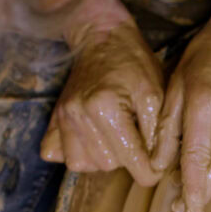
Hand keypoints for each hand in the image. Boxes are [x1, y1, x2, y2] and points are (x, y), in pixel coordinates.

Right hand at [41, 22, 175, 185]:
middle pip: (107, 165)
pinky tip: (93, 139)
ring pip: (83, 165)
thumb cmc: (135, 66)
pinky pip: (59, 156)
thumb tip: (156, 168)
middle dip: (126, 158)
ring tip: (115, 136)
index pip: (131, 160)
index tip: (157, 170)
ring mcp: (62, 118)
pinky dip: (78, 153)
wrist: (104, 40)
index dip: (149, 171)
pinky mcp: (52, 120)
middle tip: (135, 136)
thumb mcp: (156, 94)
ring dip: (102, 157)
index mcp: (106, 107)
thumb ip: (157, 134)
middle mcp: (78, 115)